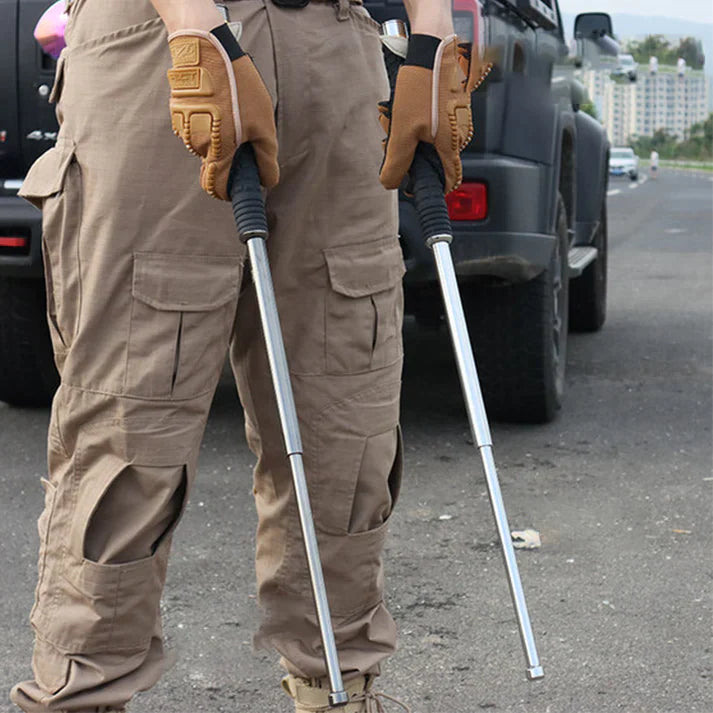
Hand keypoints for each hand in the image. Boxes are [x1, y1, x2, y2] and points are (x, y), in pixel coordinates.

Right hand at [167, 24, 278, 198]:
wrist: (205, 47)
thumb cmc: (237, 86)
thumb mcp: (263, 124)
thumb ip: (266, 158)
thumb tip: (267, 181)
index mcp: (217, 150)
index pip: (215, 187)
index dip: (227, 193)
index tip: (236, 190)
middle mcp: (196, 143)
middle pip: (212, 163)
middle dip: (228, 158)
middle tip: (244, 138)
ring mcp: (183, 127)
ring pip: (204, 144)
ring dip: (218, 137)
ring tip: (232, 111)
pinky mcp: (177, 111)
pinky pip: (195, 125)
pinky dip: (206, 121)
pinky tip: (217, 102)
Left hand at [379, 35, 491, 194]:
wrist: (435, 45)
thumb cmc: (423, 84)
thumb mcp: (402, 130)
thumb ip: (397, 161)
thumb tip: (391, 183)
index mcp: (451, 145)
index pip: (448, 181)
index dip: (432, 188)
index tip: (415, 187)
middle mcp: (460, 134)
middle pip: (436, 160)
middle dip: (414, 157)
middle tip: (395, 144)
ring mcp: (458, 118)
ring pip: (432, 141)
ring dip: (412, 137)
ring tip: (398, 120)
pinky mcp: (453, 105)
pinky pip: (434, 123)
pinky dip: (418, 122)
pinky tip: (406, 108)